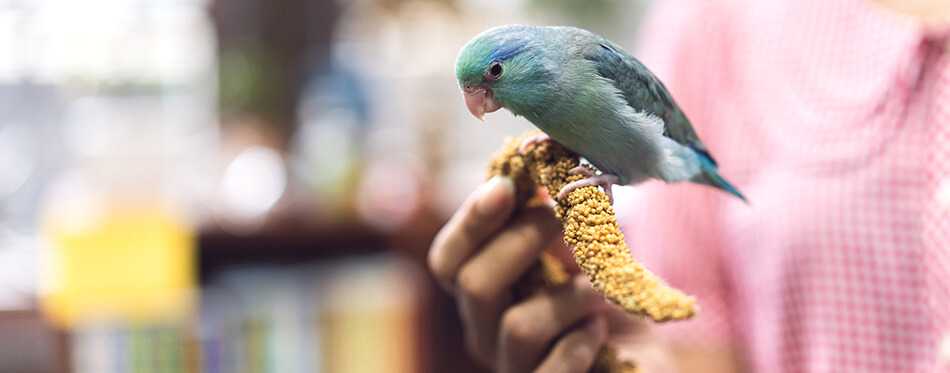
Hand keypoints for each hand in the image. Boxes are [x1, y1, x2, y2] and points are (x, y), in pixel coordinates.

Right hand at [429, 176, 614, 371]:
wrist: (645, 351)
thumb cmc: (602, 295)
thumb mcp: (573, 246)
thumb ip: (549, 213)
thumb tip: (542, 157)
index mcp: (483, 292)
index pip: (448, 260)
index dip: (470, 221)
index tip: (506, 185)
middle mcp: (486, 332)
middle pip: (473, 286)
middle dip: (519, 241)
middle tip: (563, 219)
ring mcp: (514, 368)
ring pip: (518, 328)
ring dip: (567, 297)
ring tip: (598, 287)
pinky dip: (577, 346)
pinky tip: (597, 330)